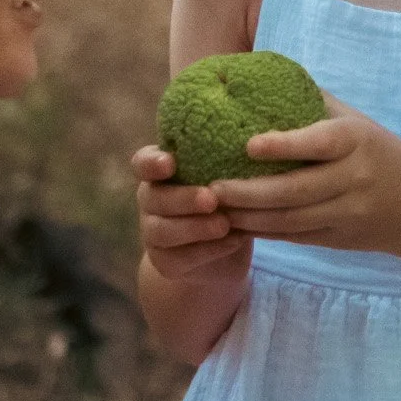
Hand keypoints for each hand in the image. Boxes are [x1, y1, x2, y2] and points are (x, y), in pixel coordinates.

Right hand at [132, 143, 251, 281]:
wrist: (222, 252)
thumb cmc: (227, 199)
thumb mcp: (227, 176)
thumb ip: (228, 159)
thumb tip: (258, 138)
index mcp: (161, 173)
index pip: (143, 163)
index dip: (151, 163)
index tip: (170, 163)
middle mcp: (151, 200)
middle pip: (153, 197)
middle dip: (183, 198)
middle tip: (212, 199)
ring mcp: (153, 233)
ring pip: (162, 230)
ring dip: (194, 227)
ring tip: (224, 224)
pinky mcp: (165, 262)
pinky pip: (180, 258)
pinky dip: (208, 250)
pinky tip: (233, 241)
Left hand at [211, 92, 400, 257]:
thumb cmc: (380, 152)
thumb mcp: (357, 122)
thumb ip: (315, 103)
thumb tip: (262, 75)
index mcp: (356, 141)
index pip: (318, 142)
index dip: (283, 145)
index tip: (247, 144)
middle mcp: (353, 178)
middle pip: (295, 190)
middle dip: (249, 192)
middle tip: (211, 186)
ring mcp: (346, 213)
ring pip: (290, 221)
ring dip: (249, 217)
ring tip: (215, 208)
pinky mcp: (338, 239)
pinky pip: (294, 238)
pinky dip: (264, 232)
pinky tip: (237, 224)